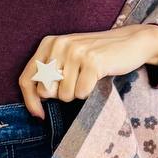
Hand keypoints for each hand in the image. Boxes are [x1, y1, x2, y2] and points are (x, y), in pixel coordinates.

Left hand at [18, 23, 157, 117]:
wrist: (131, 42)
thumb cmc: (96, 57)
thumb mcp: (67, 60)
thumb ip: (49, 77)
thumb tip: (35, 108)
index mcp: (48, 43)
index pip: (27, 79)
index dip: (30, 101)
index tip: (39, 115)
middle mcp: (59, 45)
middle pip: (45, 91)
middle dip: (60, 95)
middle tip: (76, 82)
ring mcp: (76, 52)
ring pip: (64, 95)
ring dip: (77, 93)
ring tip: (88, 78)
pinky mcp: (93, 61)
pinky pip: (81, 93)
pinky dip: (90, 92)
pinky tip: (97, 78)